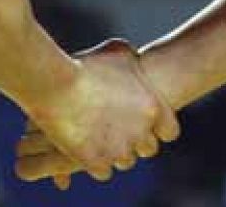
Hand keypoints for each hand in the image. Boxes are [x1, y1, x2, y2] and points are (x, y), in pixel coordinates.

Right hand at [17, 40, 179, 184]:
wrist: (56, 85)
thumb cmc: (86, 65)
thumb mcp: (117, 52)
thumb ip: (133, 61)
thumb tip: (136, 60)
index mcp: (152, 108)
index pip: (170, 132)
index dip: (159, 129)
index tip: (147, 124)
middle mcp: (140, 132)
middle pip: (148, 149)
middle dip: (136, 141)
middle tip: (120, 131)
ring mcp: (118, 150)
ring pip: (126, 161)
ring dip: (116, 153)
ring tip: (101, 139)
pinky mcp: (96, 163)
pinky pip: (104, 172)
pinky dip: (97, 163)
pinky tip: (88, 149)